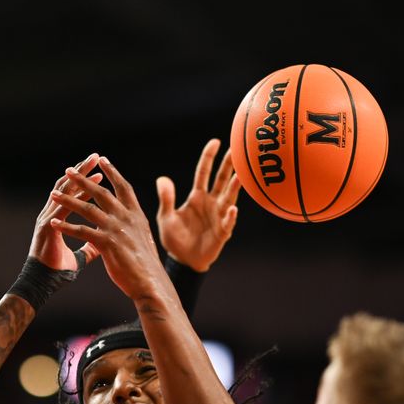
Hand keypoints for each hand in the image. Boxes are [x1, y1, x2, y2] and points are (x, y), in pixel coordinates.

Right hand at [28, 153, 101, 270]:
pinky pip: (61, 209)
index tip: (101, 170)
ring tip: (92, 165)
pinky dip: (73, 199)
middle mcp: (51, 214)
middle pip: (68, 185)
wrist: (43, 283)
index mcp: (58, 218)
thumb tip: (99, 244)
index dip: (86, 181)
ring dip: (79, 177)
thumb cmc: (57, 270)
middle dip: (82, 170)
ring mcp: (47, 218)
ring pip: (64, 192)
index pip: (73, 193)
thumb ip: (89, 247)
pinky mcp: (47, 227)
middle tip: (96, 156)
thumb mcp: (79, 256)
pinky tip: (84, 190)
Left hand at [49, 157, 165, 299]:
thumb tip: (130, 218)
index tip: (102, 160)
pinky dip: (66, 227)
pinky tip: (53, 224)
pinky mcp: (107, 243)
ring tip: (53, 194)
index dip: (113, 172)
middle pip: (102, 193)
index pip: (123, 187)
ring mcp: (117, 229)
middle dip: (83, 180)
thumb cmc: (146, 264)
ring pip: (88, 209)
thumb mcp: (143, 238)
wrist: (151, 282)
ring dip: (68, 200)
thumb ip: (133, 225)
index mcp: (137, 215)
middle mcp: (127, 218)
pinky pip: (81, 231)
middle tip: (69, 170)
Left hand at [156, 139, 240, 271]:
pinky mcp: (222, 232)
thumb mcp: (166, 217)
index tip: (215, 142)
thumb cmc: (175, 238)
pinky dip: (230, 216)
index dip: (209, 157)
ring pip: (229, 197)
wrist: (183, 261)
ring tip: (240, 176)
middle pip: (221, 180)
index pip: (204, 173)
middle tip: (239, 149)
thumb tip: (162, 179)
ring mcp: (218, 216)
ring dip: (234, 187)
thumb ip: (166, 199)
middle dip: (229, 165)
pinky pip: (228, 222)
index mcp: (196, 197)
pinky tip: (232, 209)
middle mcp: (211, 203)